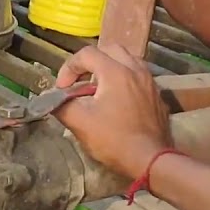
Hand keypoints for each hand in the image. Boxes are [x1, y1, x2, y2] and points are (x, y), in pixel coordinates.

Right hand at [53, 45, 172, 178]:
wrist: (150, 160)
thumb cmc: (113, 139)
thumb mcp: (79, 122)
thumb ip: (61, 105)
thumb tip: (53, 100)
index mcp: (115, 72)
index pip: (87, 54)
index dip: (69, 68)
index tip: (62, 89)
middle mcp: (135, 70)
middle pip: (110, 49)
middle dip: (90, 61)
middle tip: (80, 80)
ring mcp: (150, 82)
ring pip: (128, 60)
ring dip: (109, 67)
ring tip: (98, 87)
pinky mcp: (157, 95)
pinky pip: (138, 75)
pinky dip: (124, 78)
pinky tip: (117, 99)